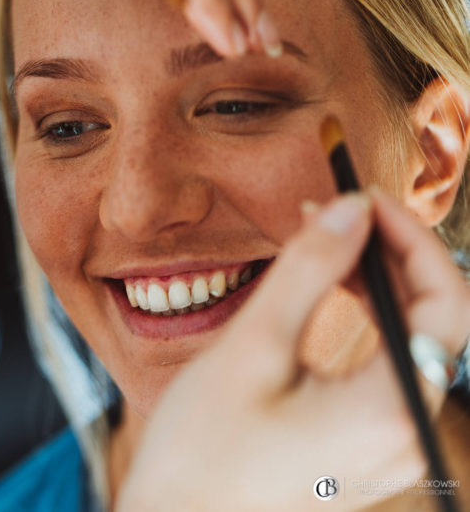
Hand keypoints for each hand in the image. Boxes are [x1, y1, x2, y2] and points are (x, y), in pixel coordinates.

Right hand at [116, 189, 469, 510]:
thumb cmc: (203, 449)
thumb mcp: (252, 348)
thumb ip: (309, 272)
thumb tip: (352, 209)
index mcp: (391, 409)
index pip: (447, 302)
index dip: (411, 238)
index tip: (364, 196)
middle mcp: (407, 433)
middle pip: (435, 322)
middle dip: (390, 256)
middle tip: (333, 213)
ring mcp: (390, 448)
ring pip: (412, 344)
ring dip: (377, 287)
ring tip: (324, 245)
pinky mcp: (366, 451)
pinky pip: (388, 372)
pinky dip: (365, 324)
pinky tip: (328, 296)